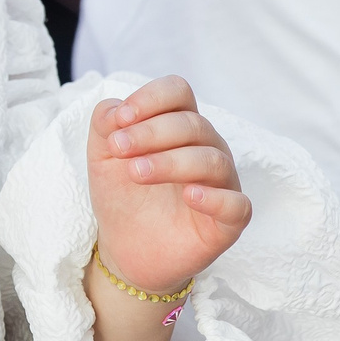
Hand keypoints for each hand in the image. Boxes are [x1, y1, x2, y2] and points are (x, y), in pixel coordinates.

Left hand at [88, 76, 252, 296]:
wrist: (126, 248)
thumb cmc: (122, 195)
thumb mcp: (103, 157)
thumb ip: (104, 125)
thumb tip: (114, 109)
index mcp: (179, 126)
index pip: (178, 92)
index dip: (151, 99)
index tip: (121, 118)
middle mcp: (206, 148)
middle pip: (192, 124)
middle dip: (152, 133)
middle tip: (119, 149)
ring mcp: (221, 183)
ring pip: (212, 160)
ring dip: (171, 162)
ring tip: (136, 172)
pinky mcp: (229, 221)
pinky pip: (236, 204)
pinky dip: (215, 197)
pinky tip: (189, 196)